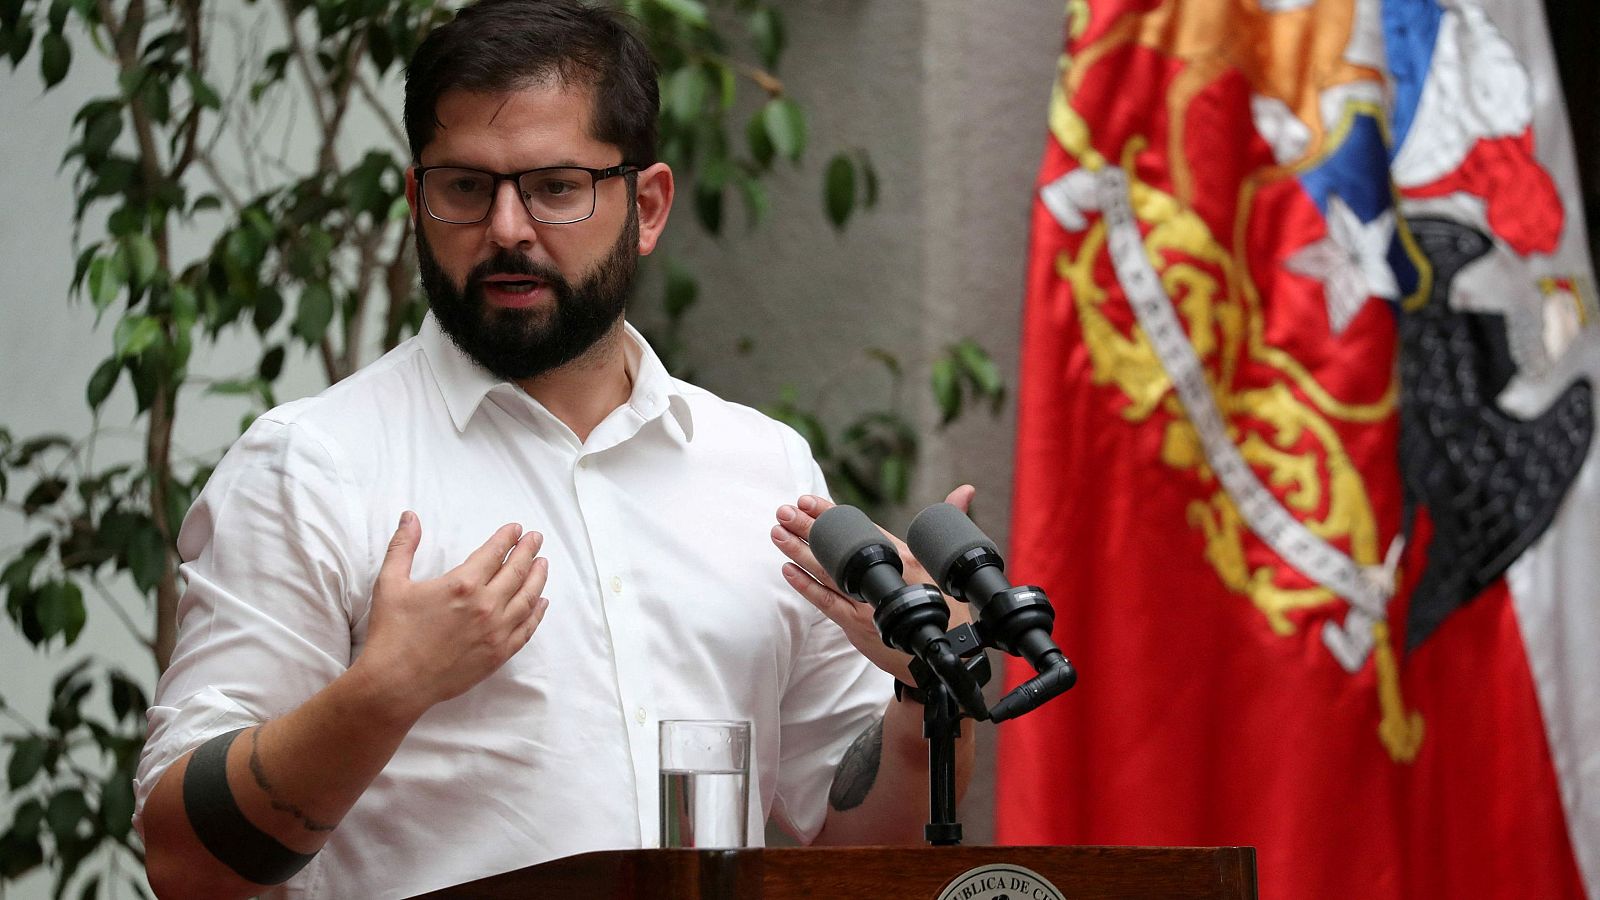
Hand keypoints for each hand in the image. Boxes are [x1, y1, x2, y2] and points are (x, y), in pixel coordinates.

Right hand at [356, 511, 549, 715]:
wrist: (396, 683)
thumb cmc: (392, 633)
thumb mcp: (391, 583)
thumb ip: (402, 547)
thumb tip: (409, 516)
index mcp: (463, 584)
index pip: (495, 553)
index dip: (507, 538)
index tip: (517, 529)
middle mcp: (486, 605)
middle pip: (517, 571)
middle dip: (528, 551)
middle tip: (536, 539)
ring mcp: (496, 631)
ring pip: (528, 598)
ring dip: (538, 578)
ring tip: (543, 564)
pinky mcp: (499, 654)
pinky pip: (526, 629)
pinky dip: (537, 613)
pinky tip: (541, 602)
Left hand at [771, 486, 975, 681]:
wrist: (942, 655)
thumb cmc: (947, 606)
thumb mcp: (948, 562)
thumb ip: (952, 521)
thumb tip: (965, 490)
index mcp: (904, 557)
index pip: (861, 528)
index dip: (832, 514)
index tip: (808, 499)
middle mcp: (884, 576)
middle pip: (839, 547)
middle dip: (809, 528)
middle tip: (784, 510)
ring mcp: (867, 601)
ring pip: (827, 572)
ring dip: (800, 551)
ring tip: (778, 532)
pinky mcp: (857, 625)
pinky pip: (826, 602)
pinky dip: (806, 586)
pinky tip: (787, 569)